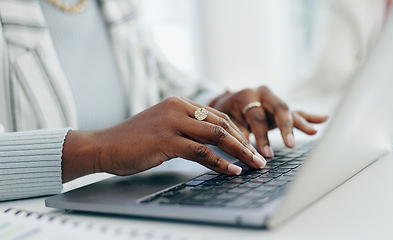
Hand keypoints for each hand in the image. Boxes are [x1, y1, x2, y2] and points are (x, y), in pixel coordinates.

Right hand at [61, 97, 266, 181]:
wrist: (103, 146)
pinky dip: (219, 162)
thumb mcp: (163, 127)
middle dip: (246, 143)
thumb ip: (185, 127)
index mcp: (180, 103)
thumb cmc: (133, 140)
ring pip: (217, 135)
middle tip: (260, 158)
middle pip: (223, 123)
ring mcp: (172, 122)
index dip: (239, 132)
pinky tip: (231, 171)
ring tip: (254, 165)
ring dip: (240, 152)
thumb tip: (211, 142)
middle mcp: (179, 108)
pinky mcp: (166, 140)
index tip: (251, 147)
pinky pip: (201, 151)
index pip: (219, 115)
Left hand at [210, 86, 327, 157]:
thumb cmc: (226, 113)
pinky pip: (297, 111)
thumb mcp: (227, 122)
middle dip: (285, 128)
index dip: (262, 137)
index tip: (266, 154)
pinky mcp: (281, 106)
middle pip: (278, 108)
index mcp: (246, 96)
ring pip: (289, 110)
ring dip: (301, 123)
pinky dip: (310, 116)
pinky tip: (324, 118)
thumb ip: (238, 134)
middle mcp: (262, 93)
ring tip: (313, 132)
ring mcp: (273, 98)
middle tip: (290, 145)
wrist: (226, 101)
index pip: (257, 117)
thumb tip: (249, 153)